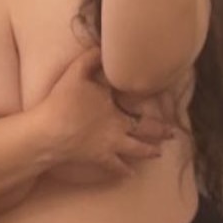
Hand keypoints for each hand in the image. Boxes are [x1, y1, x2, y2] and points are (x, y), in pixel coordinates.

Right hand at [35, 47, 174, 176]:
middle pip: (145, 129)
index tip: (164, 100)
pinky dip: (124, 171)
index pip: (136, 102)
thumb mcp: (75, 72)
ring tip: (159, 153)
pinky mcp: (100, 158)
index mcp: (115, 105)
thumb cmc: (62, 101)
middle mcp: (119, 126)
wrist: (50, 132)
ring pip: (136, 150)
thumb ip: (90, 59)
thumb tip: (103, 48)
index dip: (150, 101)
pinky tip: (130, 174)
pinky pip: (116, 166)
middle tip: (172, 134)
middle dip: (160, 131)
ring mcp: (111, 145)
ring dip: (149, 151)